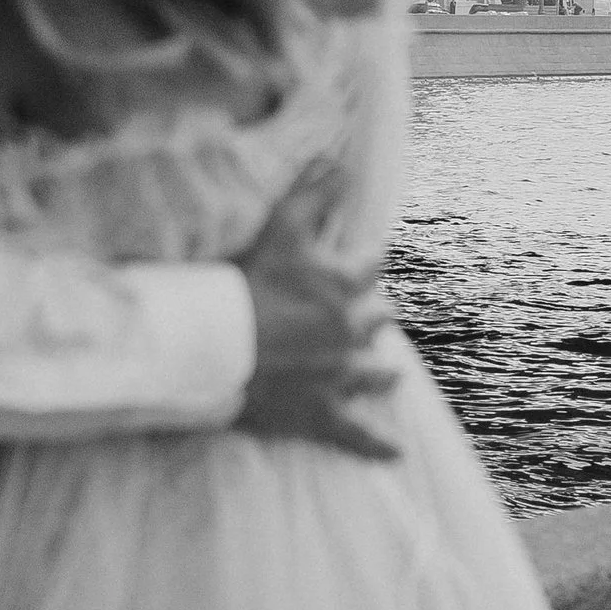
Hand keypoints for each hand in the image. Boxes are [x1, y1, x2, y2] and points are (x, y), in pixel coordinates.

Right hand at [235, 170, 398, 457]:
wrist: (215, 349)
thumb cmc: (245, 286)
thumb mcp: (278, 229)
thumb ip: (310, 192)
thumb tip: (339, 157)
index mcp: (344, 286)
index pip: (370, 265)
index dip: (362, 261)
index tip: (358, 260)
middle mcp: (352, 332)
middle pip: (378, 320)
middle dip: (370, 317)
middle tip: (358, 317)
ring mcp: (342, 377)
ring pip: (379, 375)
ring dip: (380, 372)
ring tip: (385, 374)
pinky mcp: (324, 415)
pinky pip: (359, 435)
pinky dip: (377, 445)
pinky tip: (395, 452)